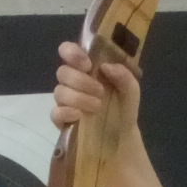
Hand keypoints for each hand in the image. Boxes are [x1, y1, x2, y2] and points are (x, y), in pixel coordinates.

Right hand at [49, 41, 141, 156]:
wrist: (123, 136)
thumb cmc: (123, 107)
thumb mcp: (131, 90)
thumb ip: (124, 76)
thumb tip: (107, 66)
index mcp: (86, 69)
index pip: (68, 51)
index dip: (72, 53)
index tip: (88, 64)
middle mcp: (72, 82)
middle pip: (63, 72)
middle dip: (81, 81)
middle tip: (100, 91)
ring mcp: (66, 101)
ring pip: (59, 92)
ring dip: (79, 98)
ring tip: (98, 106)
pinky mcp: (62, 120)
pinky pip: (55, 112)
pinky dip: (66, 112)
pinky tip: (80, 116)